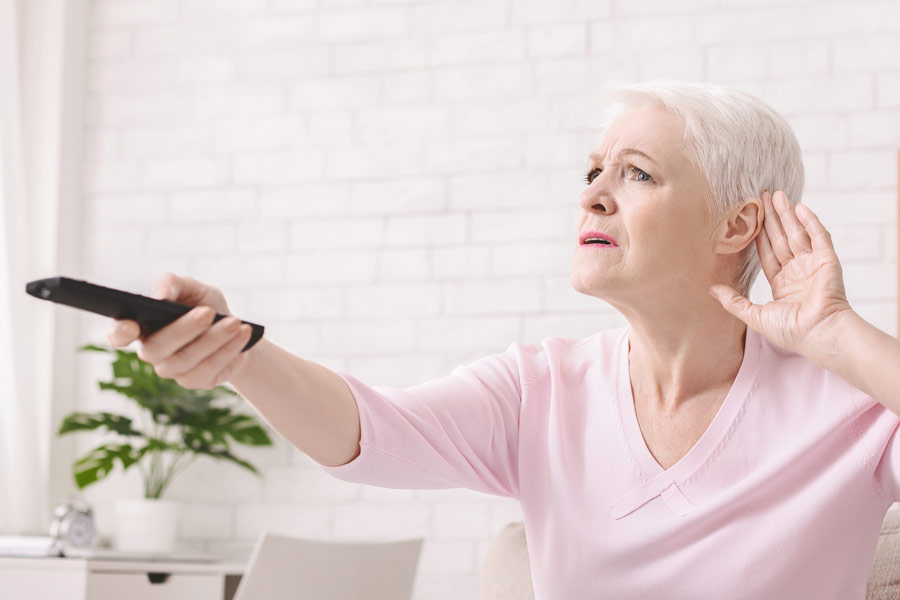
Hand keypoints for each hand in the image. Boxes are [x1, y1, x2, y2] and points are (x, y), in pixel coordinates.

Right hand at [105, 272, 252, 389]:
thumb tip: (160, 296)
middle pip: (158, 348)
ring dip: (214, 339)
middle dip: (185, 329)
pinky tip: (242, 335)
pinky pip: (209, 370)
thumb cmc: (204, 304)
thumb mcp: (191, 287)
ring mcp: (173, 370)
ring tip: (235, 322)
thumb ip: (172, 284)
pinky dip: (228, 351)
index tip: (131, 324)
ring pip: (187, 360)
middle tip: (208, 312)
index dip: (119, 332)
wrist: (235, 327)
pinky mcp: (197, 381)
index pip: (118, 334)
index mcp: (142, 326)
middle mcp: (152, 352)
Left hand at [708, 190, 854, 358]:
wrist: (818, 333)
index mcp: (782, 283)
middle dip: (772, 218)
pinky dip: (810, 222)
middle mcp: (798, 271)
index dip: (758, 234)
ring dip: (788, 214)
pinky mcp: (828, 260)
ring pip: (797, 233)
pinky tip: (800, 207)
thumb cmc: (790, 331)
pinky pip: (819, 237)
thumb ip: (733, 301)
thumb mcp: (754, 315)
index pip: (767, 252)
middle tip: (761, 196)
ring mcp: (813, 265)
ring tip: (777, 194)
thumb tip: (710, 290)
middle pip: (781, 238)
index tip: (750, 218)